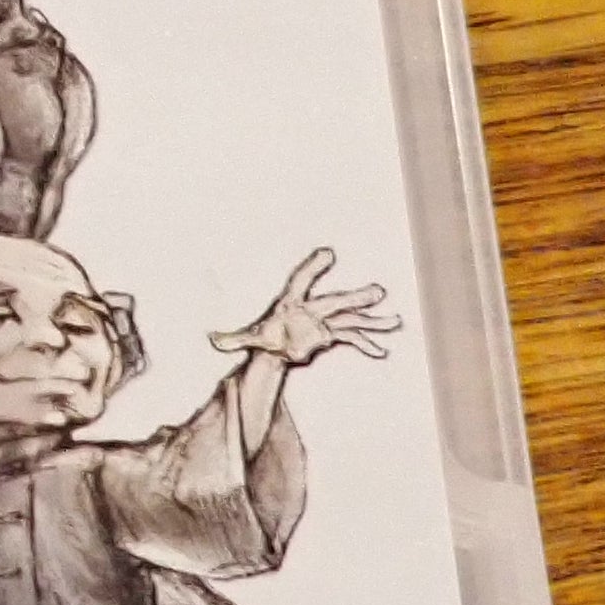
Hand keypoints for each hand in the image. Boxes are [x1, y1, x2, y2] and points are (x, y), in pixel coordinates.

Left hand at [211, 246, 399, 366]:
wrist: (278, 344)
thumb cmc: (266, 335)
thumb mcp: (249, 339)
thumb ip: (233, 339)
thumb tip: (211, 340)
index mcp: (293, 303)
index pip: (302, 280)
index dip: (313, 267)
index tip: (328, 252)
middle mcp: (314, 308)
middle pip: (336, 301)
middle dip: (355, 297)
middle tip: (377, 291)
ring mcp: (326, 320)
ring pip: (352, 317)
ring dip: (372, 319)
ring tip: (393, 321)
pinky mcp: (333, 334)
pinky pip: (352, 338)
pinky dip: (366, 344)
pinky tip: (380, 351)